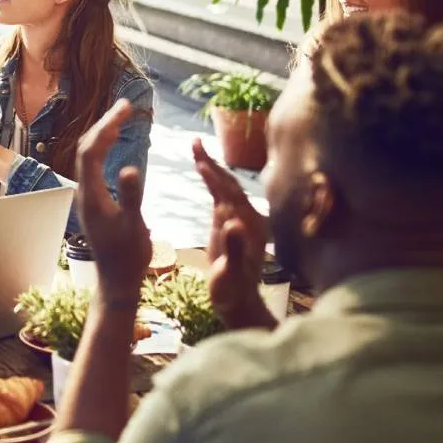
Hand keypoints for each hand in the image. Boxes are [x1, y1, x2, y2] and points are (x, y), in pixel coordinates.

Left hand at [74, 101, 150, 303]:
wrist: (117, 281)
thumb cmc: (128, 256)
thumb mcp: (135, 226)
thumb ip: (132, 197)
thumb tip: (131, 168)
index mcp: (92, 194)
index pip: (92, 150)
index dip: (106, 125)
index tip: (125, 108)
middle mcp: (85, 193)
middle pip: (88, 150)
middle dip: (105, 124)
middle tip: (125, 106)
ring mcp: (89, 198)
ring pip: (90, 158)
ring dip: (103, 135)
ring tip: (121, 118)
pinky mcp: (95, 203)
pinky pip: (96, 167)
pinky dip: (105, 150)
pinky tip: (115, 147)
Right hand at [193, 140, 274, 330]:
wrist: (238, 300)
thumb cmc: (232, 290)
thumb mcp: (231, 272)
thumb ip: (234, 248)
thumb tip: (233, 223)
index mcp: (249, 225)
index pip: (229, 193)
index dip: (214, 176)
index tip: (199, 159)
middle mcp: (248, 217)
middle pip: (229, 183)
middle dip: (212, 162)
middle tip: (194, 142)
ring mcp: (240, 219)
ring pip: (226, 186)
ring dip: (211, 167)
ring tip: (195, 149)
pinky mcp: (230, 222)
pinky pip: (221, 194)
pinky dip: (212, 180)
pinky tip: (203, 171)